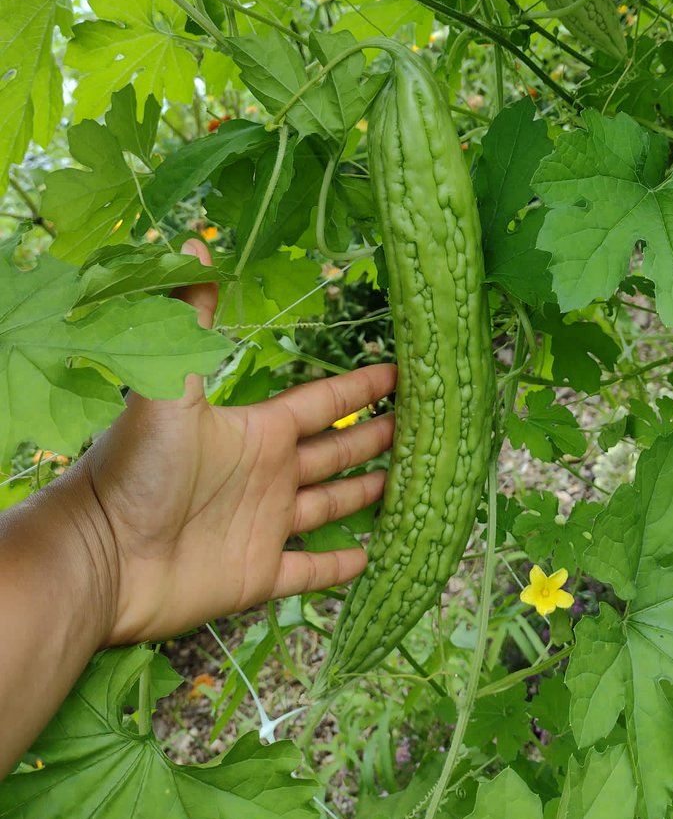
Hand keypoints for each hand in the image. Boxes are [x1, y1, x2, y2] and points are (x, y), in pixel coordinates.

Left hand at [69, 239, 394, 644]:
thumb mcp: (169, 387)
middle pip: (334, 452)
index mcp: (256, 432)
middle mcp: (267, 475)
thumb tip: (192, 244)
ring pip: (330, 507)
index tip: (399, 371)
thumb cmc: (138, 469)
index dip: (359, 388)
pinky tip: (371, 558)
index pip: (321, 404)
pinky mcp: (258, 574)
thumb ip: (189, 318)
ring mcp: (265, 526)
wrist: (103, 555)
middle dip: (376, 437)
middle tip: (423, 425)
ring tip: (411, 482)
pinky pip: (309, 571)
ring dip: (367, 494)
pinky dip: (338, 568)